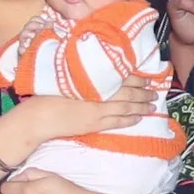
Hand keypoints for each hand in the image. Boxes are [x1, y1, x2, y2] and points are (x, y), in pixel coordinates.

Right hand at [0, 79, 150, 169]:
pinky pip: (117, 122)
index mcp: (91, 81)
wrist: (38, 117)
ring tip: (152, 105)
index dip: (135, 77)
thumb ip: (81, 74)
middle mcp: (97, 95)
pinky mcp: (94, 124)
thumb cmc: (46, 93)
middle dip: (143, 92)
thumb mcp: (64, 77)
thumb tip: (94, 68)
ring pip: (125, 108)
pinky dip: (129, 119)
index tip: (146, 76)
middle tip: (155, 91)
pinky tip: (138, 118)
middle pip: (126, 92)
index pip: (120, 77)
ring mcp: (97, 111)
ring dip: (140, 106)